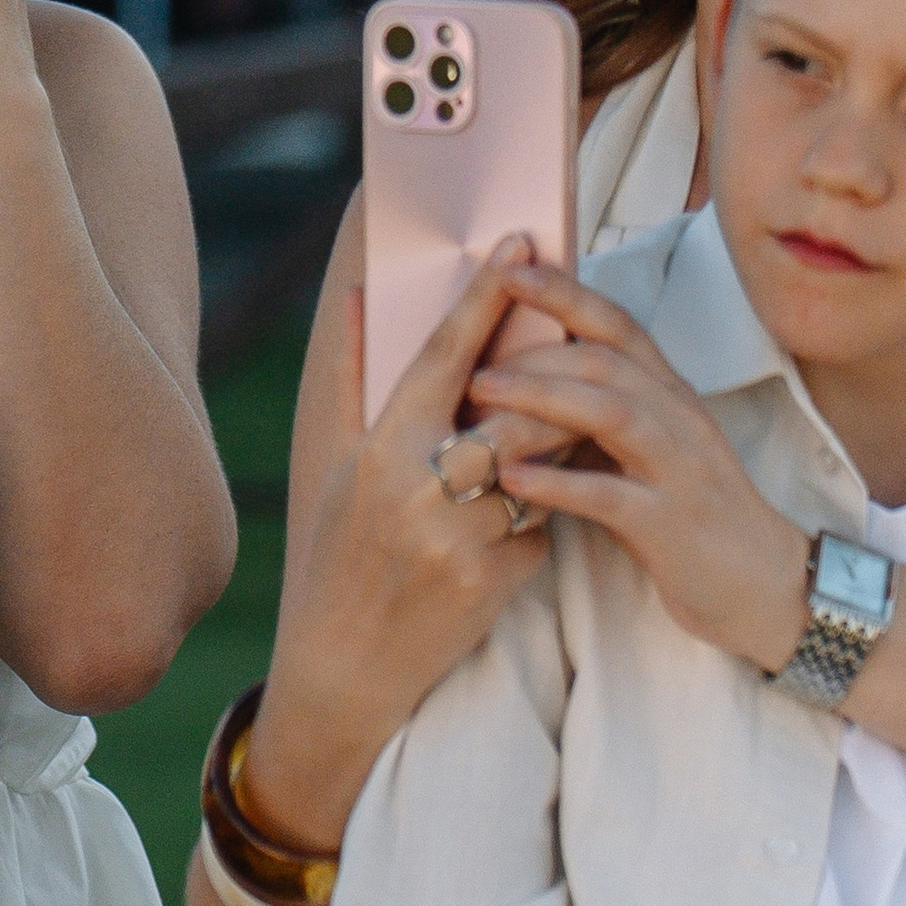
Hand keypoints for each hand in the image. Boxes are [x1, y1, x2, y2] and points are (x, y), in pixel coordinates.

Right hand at [246, 242, 550, 851]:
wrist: (347, 663)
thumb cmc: (335, 551)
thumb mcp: (334, 463)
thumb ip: (353, 377)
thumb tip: (361, 295)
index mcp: (380, 449)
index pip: (444, 355)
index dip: (486, 295)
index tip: (521, 243)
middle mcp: (423, 489)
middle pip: (514, 404)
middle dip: (549, 370)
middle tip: (571, 334)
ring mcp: (466, 536)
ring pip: (541, 458)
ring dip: (557, 432)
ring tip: (562, 414)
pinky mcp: (502, 577)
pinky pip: (542, 516)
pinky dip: (542, 498)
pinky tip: (527, 502)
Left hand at [461, 263, 809, 672]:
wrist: (766, 583)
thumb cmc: (694, 511)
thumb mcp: (654, 448)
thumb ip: (606, 412)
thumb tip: (534, 379)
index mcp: (671, 395)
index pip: (618, 325)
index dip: (566, 292)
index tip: (511, 267)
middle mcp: (678, 419)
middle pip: (607, 361)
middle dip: (537, 347)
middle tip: (471, 352)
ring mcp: (677, 468)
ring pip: (611, 413)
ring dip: (541, 397)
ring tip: (480, 394)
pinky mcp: (668, 523)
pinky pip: (608, 495)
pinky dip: (557, 483)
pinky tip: (511, 478)